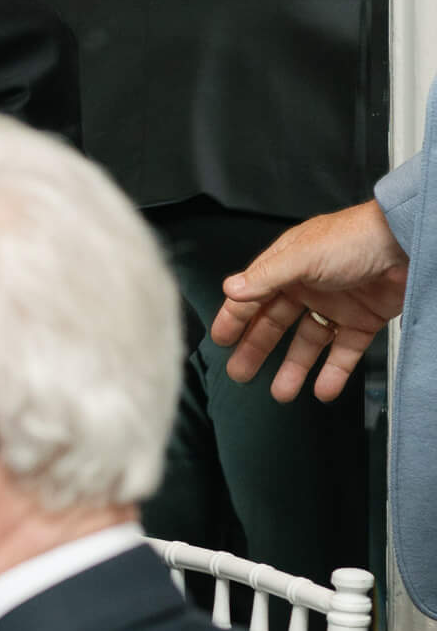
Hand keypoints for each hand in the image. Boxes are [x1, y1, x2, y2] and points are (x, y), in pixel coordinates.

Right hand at [211, 201, 407, 401]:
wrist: (408, 243)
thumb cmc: (355, 238)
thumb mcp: (302, 257)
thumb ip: (266, 277)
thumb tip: (230, 290)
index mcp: (287, 267)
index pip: (253, 297)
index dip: (235, 318)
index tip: (221, 341)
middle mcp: (308, 287)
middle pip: (275, 323)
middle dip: (258, 349)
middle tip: (241, 373)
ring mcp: (335, 305)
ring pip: (308, 342)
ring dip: (295, 368)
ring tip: (282, 392)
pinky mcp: (362, 321)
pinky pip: (343, 351)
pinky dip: (334, 372)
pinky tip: (324, 390)